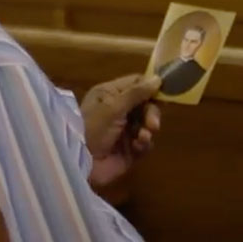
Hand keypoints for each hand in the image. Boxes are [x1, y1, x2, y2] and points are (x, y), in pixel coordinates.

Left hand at [80, 74, 161, 188]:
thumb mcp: (113, 107)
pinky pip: (145, 143)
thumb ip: (136, 93)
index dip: (150, 87)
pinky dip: (144, 144)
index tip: (163, 93)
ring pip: (148, 124)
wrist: (80, 162)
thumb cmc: (93, 128)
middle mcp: (118, 110)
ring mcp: (124, 131)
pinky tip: (137, 147)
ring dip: (148, 129)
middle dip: (151, 113)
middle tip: (152, 124)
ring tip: (142, 137)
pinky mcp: (129, 150)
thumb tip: (157, 79)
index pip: (136, 84)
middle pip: (146, 104)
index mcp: (111, 94)